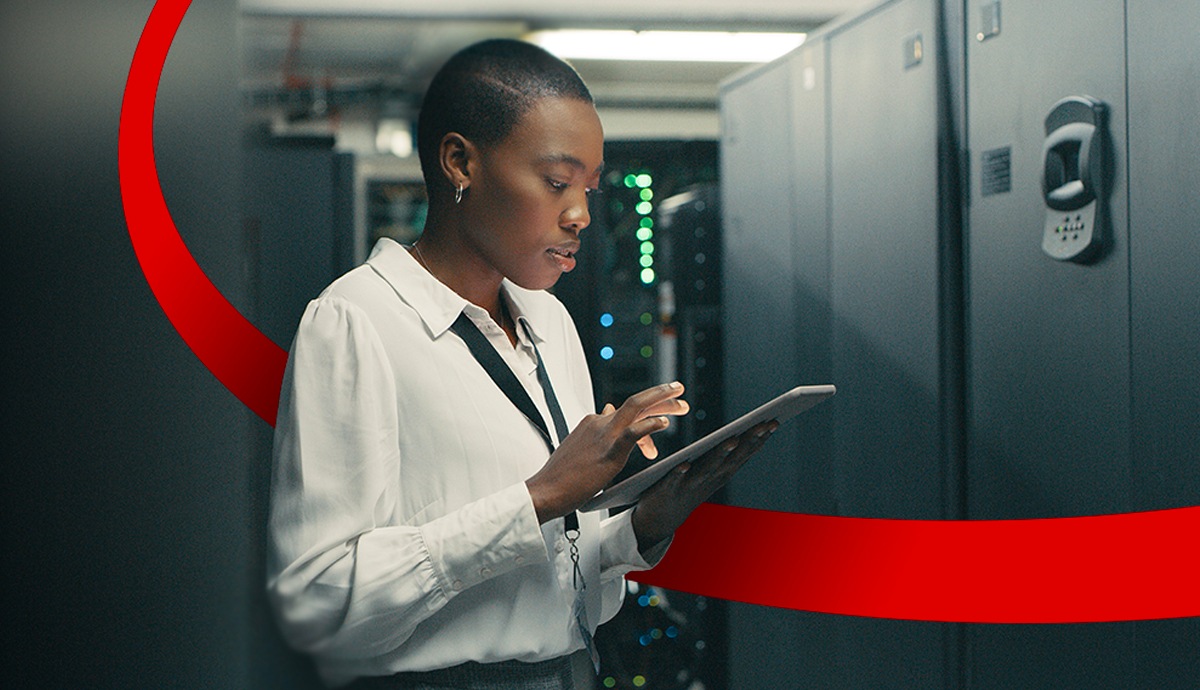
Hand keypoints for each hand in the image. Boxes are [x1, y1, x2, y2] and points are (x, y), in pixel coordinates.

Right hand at [526, 382, 689, 522]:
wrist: (545, 491)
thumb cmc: (562, 475)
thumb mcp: (581, 446)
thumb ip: (596, 430)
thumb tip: (608, 410)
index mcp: (593, 422)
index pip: (625, 411)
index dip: (647, 413)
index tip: (662, 418)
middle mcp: (599, 422)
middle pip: (635, 402)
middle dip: (660, 396)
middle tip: (680, 393)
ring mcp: (604, 435)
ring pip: (637, 407)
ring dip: (662, 402)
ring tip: (681, 404)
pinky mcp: (609, 451)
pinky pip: (634, 432)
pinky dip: (651, 425)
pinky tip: (665, 423)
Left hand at [630, 420, 778, 550]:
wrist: (661, 518)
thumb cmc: (687, 486)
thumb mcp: (709, 472)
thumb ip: (723, 456)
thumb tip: (740, 434)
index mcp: (719, 473)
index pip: (742, 454)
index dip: (758, 439)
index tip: (774, 422)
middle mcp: (709, 480)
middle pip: (731, 458)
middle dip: (749, 441)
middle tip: (765, 424)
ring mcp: (690, 486)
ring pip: (707, 469)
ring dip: (721, 455)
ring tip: (732, 440)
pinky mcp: (668, 490)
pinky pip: (674, 481)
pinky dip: (679, 474)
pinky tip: (684, 465)